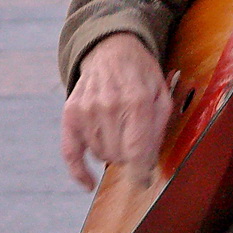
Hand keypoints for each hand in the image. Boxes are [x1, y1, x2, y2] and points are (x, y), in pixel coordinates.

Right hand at [60, 33, 172, 190]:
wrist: (112, 50)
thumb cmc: (142, 75)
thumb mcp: (162, 94)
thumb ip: (159, 127)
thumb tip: (148, 163)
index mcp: (138, 101)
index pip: (137, 150)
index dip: (141, 172)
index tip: (144, 182)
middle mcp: (109, 106)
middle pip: (119, 156)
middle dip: (131, 157)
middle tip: (137, 143)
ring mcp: (87, 110)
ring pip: (100, 155)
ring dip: (112, 153)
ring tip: (120, 132)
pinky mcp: (70, 114)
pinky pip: (71, 153)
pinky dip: (79, 172)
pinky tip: (88, 182)